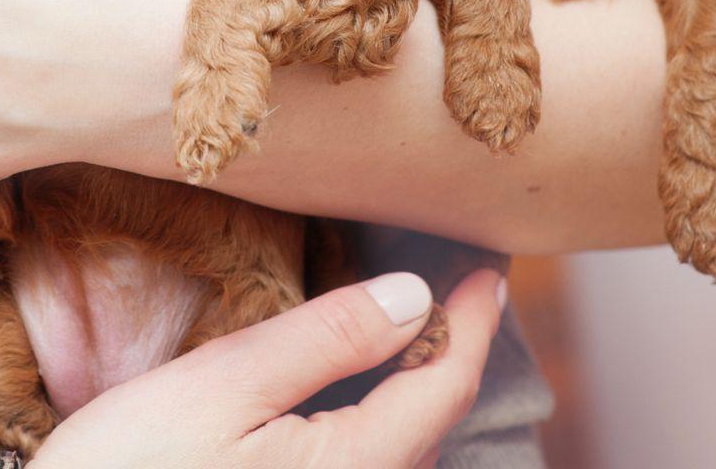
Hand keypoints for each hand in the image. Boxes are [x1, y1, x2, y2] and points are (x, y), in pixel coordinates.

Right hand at [31, 268, 504, 468]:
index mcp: (348, 468)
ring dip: (425, 383)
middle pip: (433, 423)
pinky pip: (370, 463)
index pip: (440, 387)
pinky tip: (369, 385)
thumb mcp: (224, 386)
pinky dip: (387, 414)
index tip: (490, 268)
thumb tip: (411, 296)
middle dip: (456, 351)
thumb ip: (324, 341)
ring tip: (427, 325)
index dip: (472, 321)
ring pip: (405, 447)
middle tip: (466, 287)